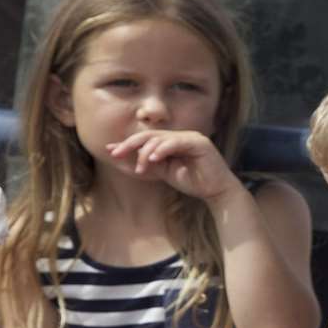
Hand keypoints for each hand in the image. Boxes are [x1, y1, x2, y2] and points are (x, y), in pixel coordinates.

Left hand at [106, 129, 241, 202]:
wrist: (216, 191)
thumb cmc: (192, 182)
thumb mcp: (163, 173)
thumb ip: (146, 164)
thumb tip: (122, 159)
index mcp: (171, 141)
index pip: (145, 139)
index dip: (127, 144)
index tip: (111, 151)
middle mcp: (179, 136)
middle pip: (149, 135)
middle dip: (130, 144)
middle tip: (116, 154)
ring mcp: (190, 137)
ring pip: (160, 139)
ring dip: (146, 152)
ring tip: (141, 167)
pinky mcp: (199, 143)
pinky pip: (176, 143)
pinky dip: (163, 149)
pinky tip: (153, 158)